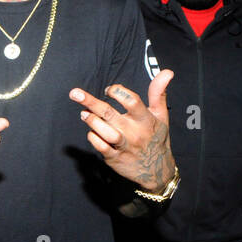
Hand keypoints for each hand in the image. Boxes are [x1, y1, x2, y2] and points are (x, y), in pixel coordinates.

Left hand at [70, 71, 175, 192]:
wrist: (156, 170)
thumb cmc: (156, 137)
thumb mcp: (161, 115)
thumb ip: (158, 92)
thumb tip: (167, 72)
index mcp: (145, 120)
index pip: (132, 101)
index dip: (118, 92)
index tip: (109, 89)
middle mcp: (134, 132)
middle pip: (110, 114)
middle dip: (91, 102)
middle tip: (74, 93)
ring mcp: (124, 146)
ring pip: (106, 132)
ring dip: (92, 121)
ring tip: (83, 113)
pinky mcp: (115, 158)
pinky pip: (101, 147)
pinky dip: (94, 138)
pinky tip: (91, 132)